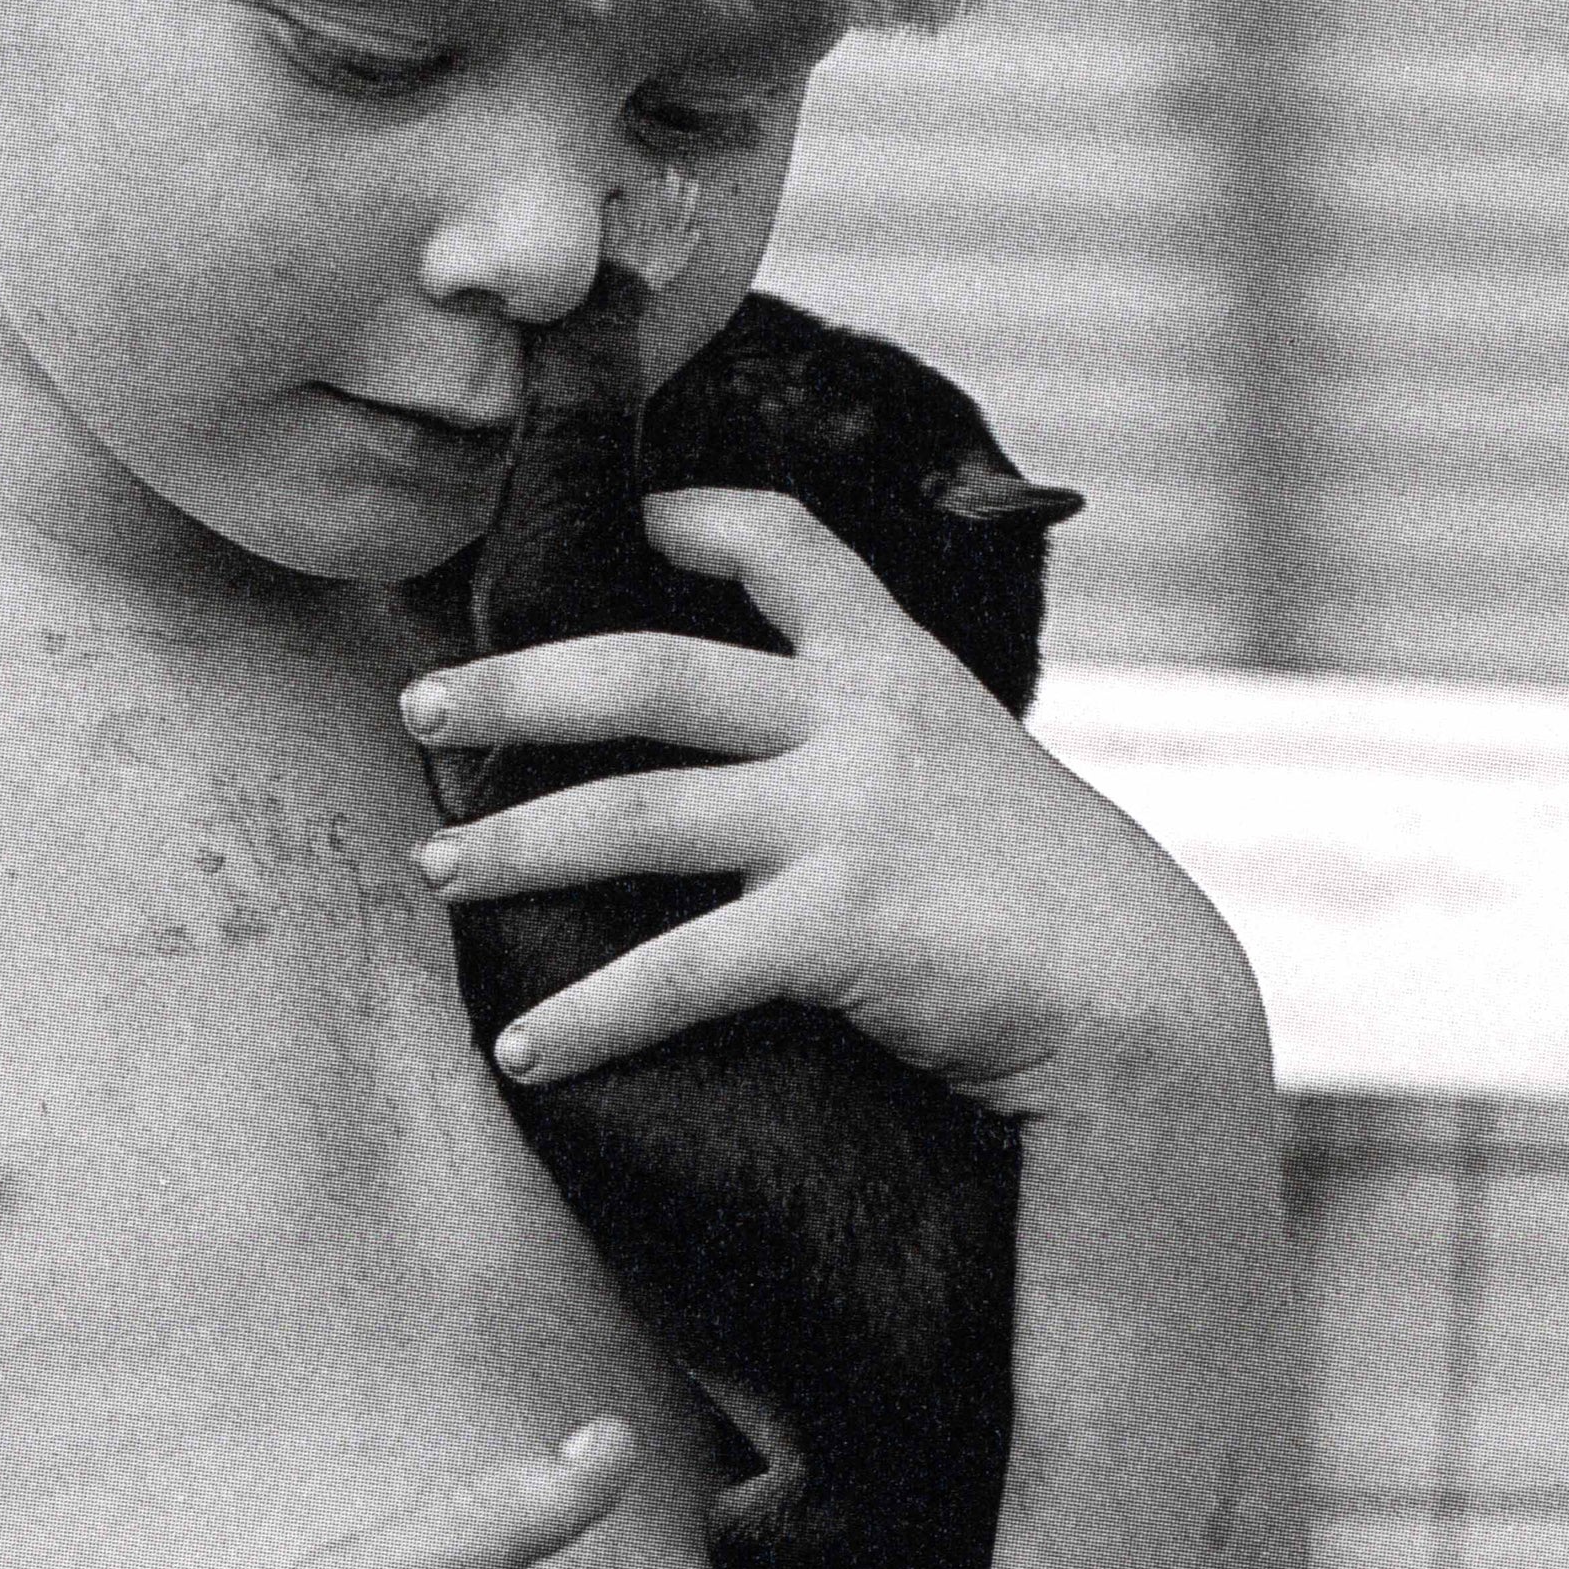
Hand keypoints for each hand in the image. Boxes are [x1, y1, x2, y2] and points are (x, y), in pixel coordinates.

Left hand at [400, 489, 1257, 1114]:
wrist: (1146, 1003)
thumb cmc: (1051, 903)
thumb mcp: (973, 777)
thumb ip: (881, 741)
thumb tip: (789, 757)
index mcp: (894, 669)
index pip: (784, 543)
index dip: (690, 518)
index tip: (619, 518)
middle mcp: (860, 723)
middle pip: (649, 670)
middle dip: (518, 687)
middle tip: (421, 705)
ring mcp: (849, 818)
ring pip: (632, 813)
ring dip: (513, 847)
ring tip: (434, 873)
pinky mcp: (842, 924)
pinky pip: (677, 968)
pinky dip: (589, 1015)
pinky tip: (523, 1050)